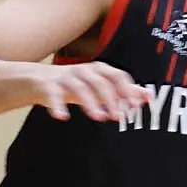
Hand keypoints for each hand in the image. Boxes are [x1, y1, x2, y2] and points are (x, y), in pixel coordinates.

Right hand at [32, 62, 148, 122]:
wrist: (38, 80)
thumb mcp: (100, 87)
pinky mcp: (48, 86)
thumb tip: (148, 95)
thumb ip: (123, 91)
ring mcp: (65, 77)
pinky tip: (62, 116)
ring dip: (90, 102)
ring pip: (80, 87)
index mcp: (99, 70)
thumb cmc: (75, 85)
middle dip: (111, 98)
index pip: (117, 76)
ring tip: (98, 116)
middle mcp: (83, 71)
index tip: (134, 105)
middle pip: (101, 82)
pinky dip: (57, 105)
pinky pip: (53, 95)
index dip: (127, 90)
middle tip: (118, 116)